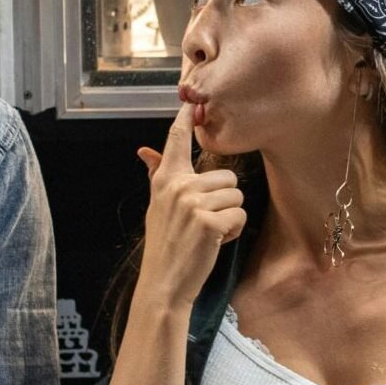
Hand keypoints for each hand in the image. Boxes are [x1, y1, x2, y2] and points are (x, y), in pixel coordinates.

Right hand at [136, 100, 244, 309]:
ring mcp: (193, 203)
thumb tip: (145, 152)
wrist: (164, 283)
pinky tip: (214, 242)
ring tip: (207, 233)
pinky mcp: (209, 221)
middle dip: (225, 202)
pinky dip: (232, 233)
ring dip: (229, 218)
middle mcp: (178, 186)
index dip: (184, 119)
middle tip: (203, 223)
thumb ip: (157, 176)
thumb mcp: (157, 206)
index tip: (189, 102)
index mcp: (165, 180)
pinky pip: (240, 217)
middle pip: (227, 178)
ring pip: (237, 197)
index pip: (177, 141)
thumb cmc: (164, 245)